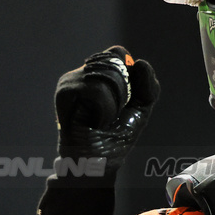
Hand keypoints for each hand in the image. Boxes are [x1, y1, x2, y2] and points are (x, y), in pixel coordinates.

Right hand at [54, 45, 159, 178]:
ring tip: (101, 120)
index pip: (118, 53)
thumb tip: (139, 62)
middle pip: (116, 62)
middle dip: (124, 93)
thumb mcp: (142, 107)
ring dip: (114, 105)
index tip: (127, 99)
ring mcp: (72, 79)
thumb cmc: (116, 136)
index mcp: (100, 72)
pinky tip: (94, 122)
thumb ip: (148, 84)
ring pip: (108, 75)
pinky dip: (105, 110)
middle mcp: (84, 71)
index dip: (129, 74)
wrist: (98, 162)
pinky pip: (97, 89)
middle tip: (111, 114)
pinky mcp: (65, 90)